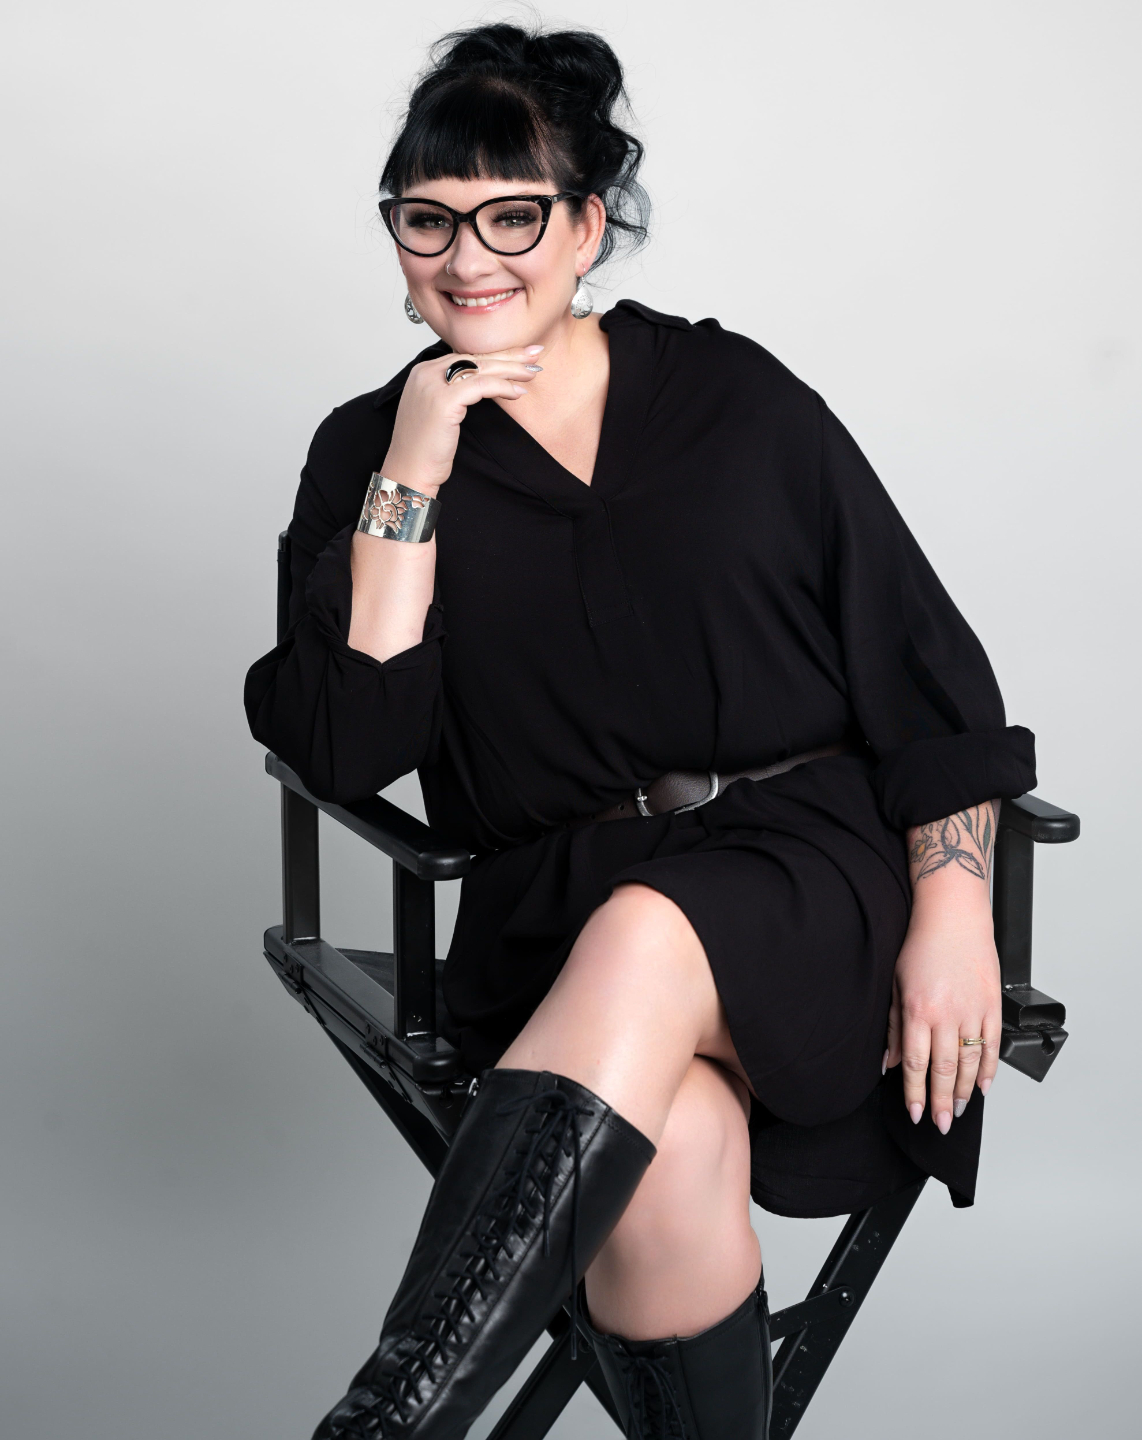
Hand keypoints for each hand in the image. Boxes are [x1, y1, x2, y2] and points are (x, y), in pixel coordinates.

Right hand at [382, 346, 543, 494]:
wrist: (409, 472)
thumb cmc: (426, 450)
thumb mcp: (439, 412)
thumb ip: (454, 392)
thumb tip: (485, 384)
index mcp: (423, 372)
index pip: (465, 356)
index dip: (495, 354)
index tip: (519, 355)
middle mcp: (425, 373)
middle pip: (474, 357)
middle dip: (508, 355)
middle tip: (535, 354)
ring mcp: (432, 385)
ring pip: (480, 368)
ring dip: (510, 369)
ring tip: (533, 373)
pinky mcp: (443, 401)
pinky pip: (481, 386)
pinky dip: (502, 387)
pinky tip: (517, 392)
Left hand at [885, 884, 1001, 1133]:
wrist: (953, 917)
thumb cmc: (921, 945)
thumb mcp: (895, 985)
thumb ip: (891, 1026)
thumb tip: (886, 1061)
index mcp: (918, 1011)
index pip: (914, 1064)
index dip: (915, 1093)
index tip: (916, 1113)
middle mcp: (946, 1015)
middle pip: (945, 1071)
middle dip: (942, 1102)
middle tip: (941, 1124)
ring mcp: (972, 1011)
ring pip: (971, 1063)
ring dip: (966, 1092)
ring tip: (960, 1110)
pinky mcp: (992, 1006)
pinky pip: (992, 1046)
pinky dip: (990, 1070)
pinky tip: (985, 1087)